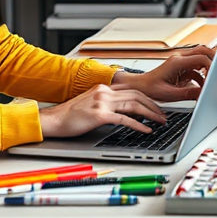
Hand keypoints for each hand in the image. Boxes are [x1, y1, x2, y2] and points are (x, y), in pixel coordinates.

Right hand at [38, 84, 165, 138]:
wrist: (52, 120)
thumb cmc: (69, 116)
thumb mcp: (91, 104)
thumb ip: (106, 104)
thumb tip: (123, 112)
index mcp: (104, 88)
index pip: (132, 90)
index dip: (148, 98)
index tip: (157, 106)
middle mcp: (105, 91)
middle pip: (137, 95)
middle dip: (154, 105)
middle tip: (163, 115)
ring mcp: (102, 102)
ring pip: (135, 105)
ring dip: (151, 114)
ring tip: (160, 122)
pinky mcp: (99, 114)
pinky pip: (125, 118)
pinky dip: (139, 124)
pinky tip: (146, 129)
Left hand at [113, 47, 214, 102]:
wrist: (139, 87)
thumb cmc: (149, 89)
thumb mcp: (169, 95)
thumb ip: (188, 94)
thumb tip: (203, 93)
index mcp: (176, 62)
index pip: (201, 58)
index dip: (211, 67)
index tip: (214, 77)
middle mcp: (179, 58)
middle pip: (203, 50)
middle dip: (215, 59)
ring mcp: (180, 61)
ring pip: (200, 56)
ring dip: (208, 66)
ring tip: (211, 80)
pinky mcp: (181, 67)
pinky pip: (196, 66)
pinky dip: (202, 74)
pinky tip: (201, 85)